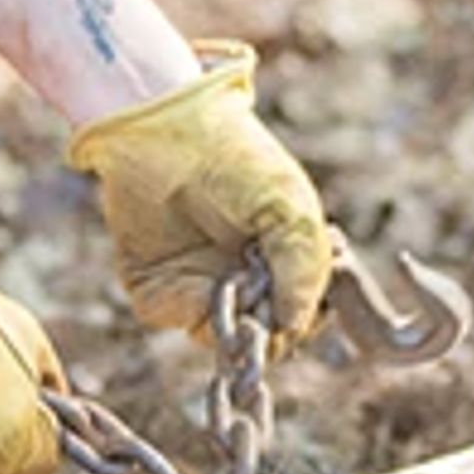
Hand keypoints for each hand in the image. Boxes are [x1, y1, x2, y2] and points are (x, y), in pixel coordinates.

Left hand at [66, 40, 331, 343]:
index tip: (315, 307)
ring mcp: (198, 288)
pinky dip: (193, 305)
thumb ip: (303, 269)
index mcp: (278, 264)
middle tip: (271, 295)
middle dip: (271, 328)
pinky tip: (212, 277)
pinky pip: (178, 318)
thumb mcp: (291, 211)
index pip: (301, 317)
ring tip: (244, 279)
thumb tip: (295, 326)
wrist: (167, 133)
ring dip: (236, 321)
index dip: (307, 320)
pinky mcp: (158, 288)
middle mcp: (240, 282)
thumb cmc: (239, 162)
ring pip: (223, 339)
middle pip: (263, 340)